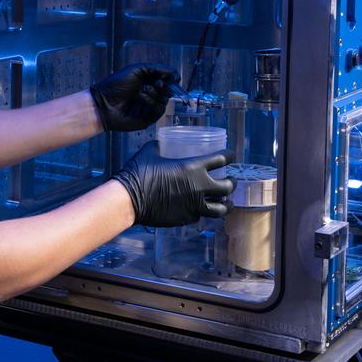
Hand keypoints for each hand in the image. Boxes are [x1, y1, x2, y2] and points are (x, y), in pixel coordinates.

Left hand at [90, 63, 178, 131]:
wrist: (104, 102)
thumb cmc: (116, 85)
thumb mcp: (136, 70)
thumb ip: (156, 68)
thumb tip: (173, 72)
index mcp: (148, 82)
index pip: (167, 79)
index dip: (171, 77)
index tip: (173, 77)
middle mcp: (151, 94)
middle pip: (169, 90)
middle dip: (164, 85)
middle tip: (156, 84)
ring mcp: (150, 106)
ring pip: (165, 100)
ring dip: (155, 93)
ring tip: (142, 91)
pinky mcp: (149, 117)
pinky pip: (159, 110)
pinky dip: (152, 102)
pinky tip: (141, 99)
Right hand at [113, 144, 234, 227]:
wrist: (129, 200)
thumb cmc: (138, 174)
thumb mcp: (150, 152)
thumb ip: (160, 146)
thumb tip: (161, 143)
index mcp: (193, 167)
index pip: (222, 159)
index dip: (230, 156)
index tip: (231, 156)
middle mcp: (199, 187)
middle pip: (228, 187)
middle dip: (232, 183)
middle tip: (230, 181)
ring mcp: (194, 205)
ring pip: (221, 209)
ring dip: (226, 204)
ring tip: (226, 202)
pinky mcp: (186, 218)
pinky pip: (200, 216)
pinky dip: (203, 212)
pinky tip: (200, 210)